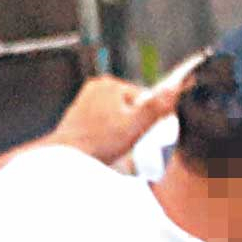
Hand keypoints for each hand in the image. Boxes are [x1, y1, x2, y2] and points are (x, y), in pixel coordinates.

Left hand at [48, 72, 176, 166]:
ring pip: (116, 114)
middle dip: (130, 123)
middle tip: (121, 140)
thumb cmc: (99, 143)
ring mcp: (85, 99)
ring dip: (118, 128)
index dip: (146, 118)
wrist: (67, 157)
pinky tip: (101, 143)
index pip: (143, 98)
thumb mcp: (135, 126)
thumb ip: (156, 106)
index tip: (138, 132)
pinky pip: (102, 121)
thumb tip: (174, 87)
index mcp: (110, 84)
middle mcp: (96, 86)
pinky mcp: (78, 113)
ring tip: (110, 143)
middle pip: (129, 105)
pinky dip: (105, 132)